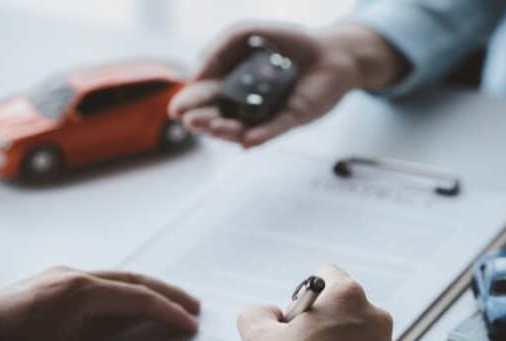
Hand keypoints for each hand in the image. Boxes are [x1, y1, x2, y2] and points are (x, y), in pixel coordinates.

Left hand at [0, 267, 199, 340]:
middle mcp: (75, 276)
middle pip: (133, 280)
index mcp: (83, 293)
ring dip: (144, 291)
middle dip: (166, 293)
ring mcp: (61, 277)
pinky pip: (97, 282)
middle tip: (192, 306)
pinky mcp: (49, 283)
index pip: (140, 299)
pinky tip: (124, 303)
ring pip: (115, 278)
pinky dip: (121, 291)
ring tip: (165, 304)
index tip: (190, 324)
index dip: (169, 312)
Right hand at [169, 23, 406, 147]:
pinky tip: (247, 140)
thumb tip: (196, 75)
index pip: (205, 97)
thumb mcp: (244, 34)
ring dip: (226, 131)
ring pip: (242, 128)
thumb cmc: (285, 42)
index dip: (189, 104)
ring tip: (213, 128)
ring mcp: (267, 114)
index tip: (176, 109)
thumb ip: (218, 49)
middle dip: (203, 121)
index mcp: (230, 84)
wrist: (329, 50)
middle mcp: (245, 103)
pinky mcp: (291, 119)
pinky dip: (260, 136)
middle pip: (219, 117)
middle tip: (191, 121)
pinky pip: (273, 130)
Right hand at [237, 265, 393, 340]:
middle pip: (341, 306)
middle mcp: (373, 314)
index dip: (305, 295)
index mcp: (347, 295)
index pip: (326, 275)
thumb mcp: (260, 337)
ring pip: (354, 333)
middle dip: (322, 322)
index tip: (297, 316)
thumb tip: (267, 314)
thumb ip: (257, 314)